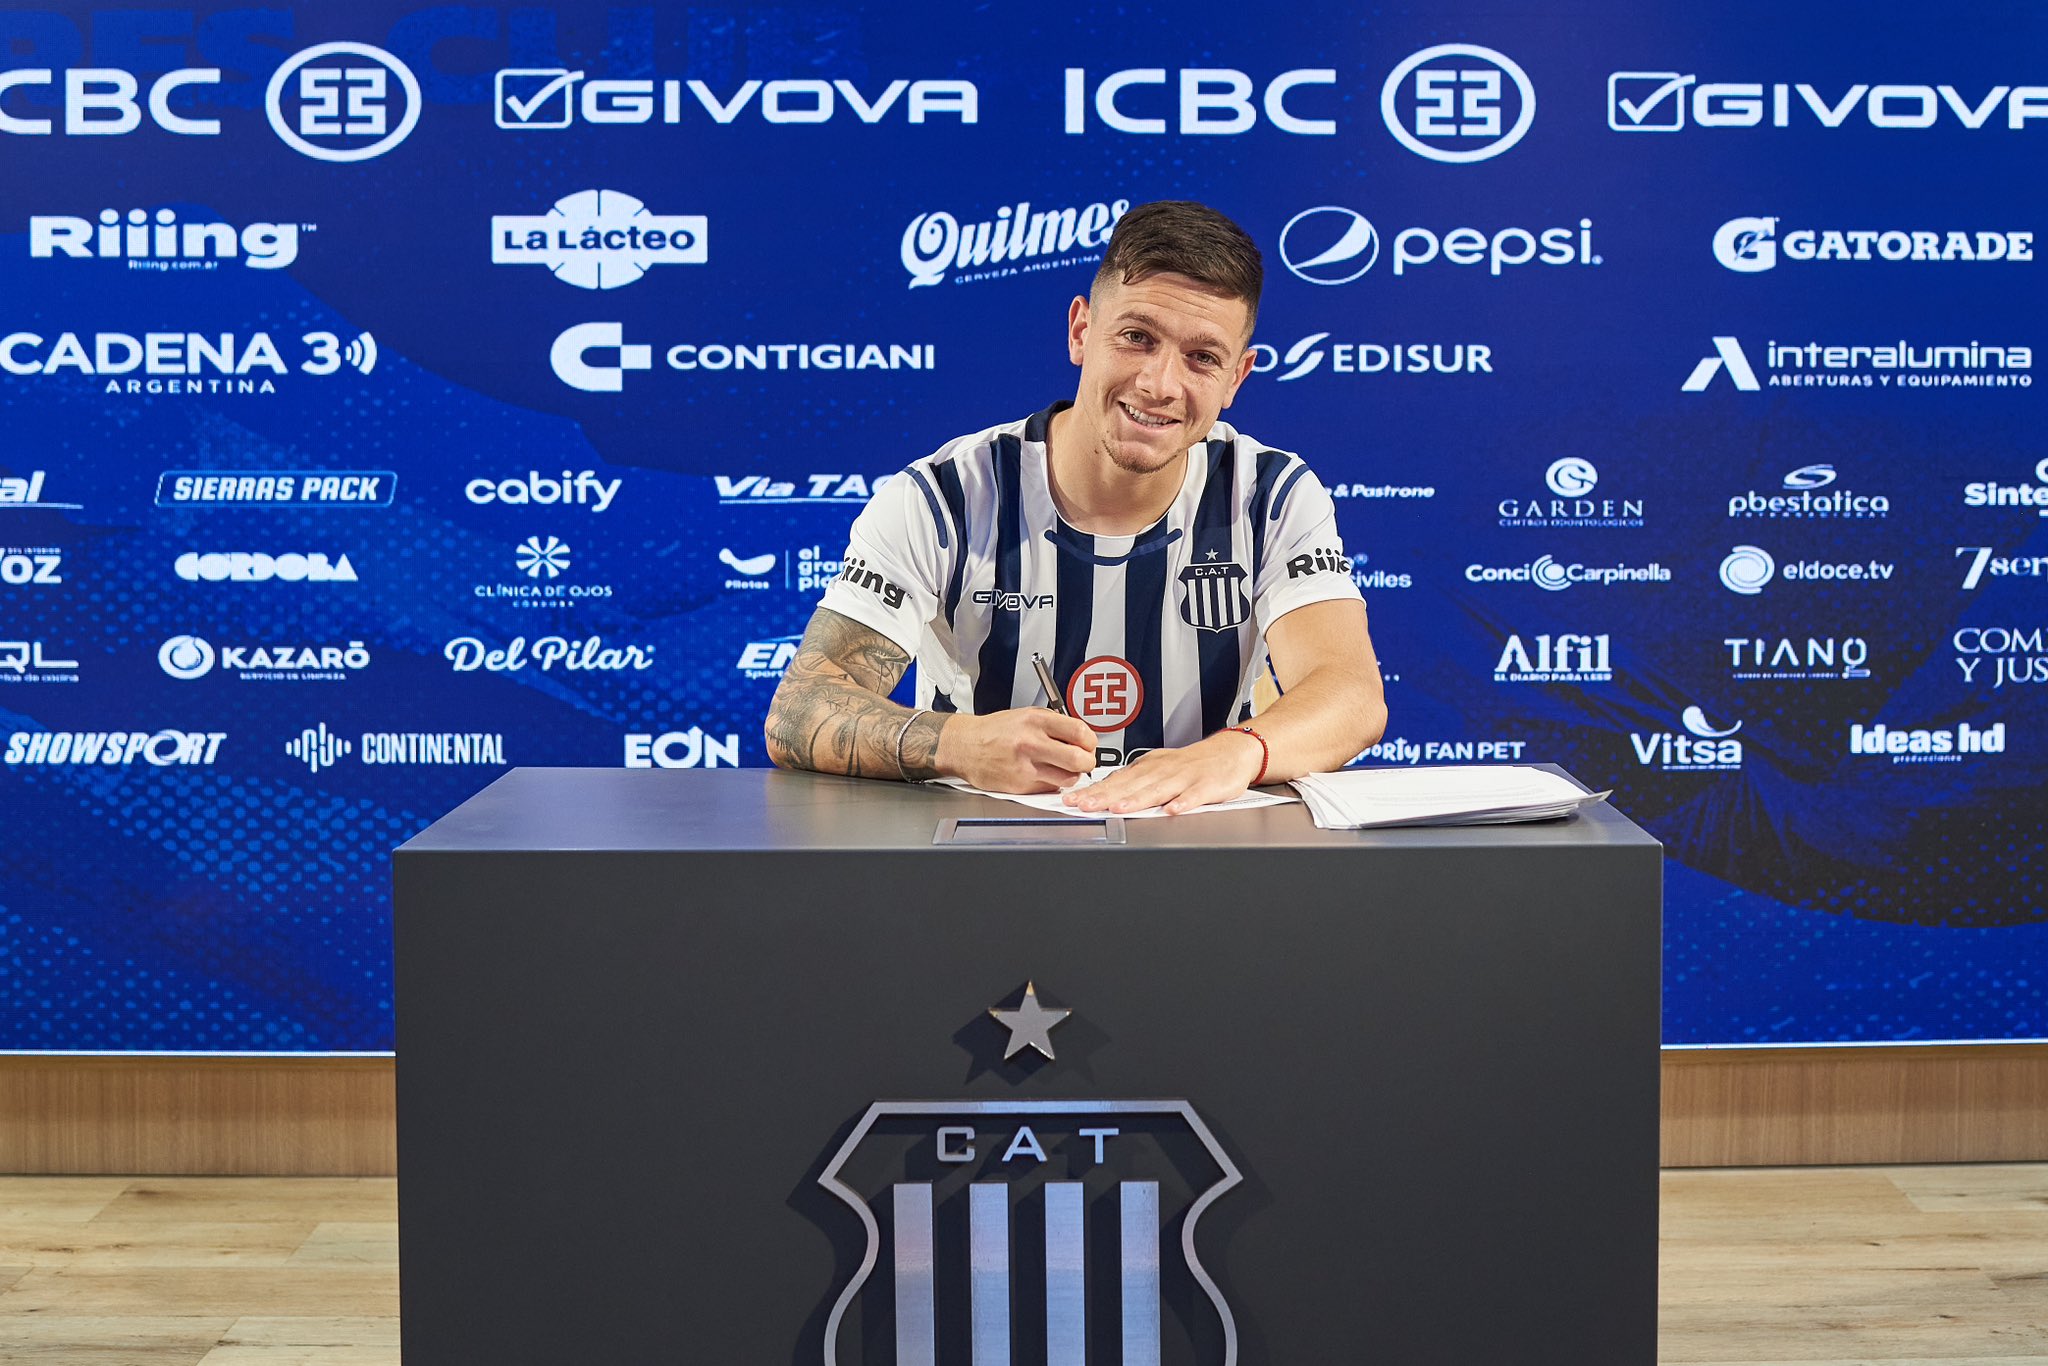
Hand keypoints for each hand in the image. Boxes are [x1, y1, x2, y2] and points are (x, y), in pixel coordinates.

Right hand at [936, 708, 1097, 793]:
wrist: (965, 746)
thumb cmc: (995, 731)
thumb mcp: (1026, 715)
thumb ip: (1054, 724)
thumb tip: (1081, 737)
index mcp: (1036, 721)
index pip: (1080, 732)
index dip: (1091, 741)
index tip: (1089, 744)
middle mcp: (1031, 743)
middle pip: (1079, 759)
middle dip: (1088, 762)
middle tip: (1084, 761)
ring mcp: (1026, 766)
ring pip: (1069, 779)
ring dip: (1072, 775)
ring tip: (1063, 768)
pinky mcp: (1021, 786)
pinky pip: (1050, 788)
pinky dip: (1053, 783)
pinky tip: (1043, 773)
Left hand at [1064, 730, 1264, 814]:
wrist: (1230, 751)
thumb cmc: (1192, 764)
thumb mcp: (1159, 768)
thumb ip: (1134, 782)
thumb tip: (1104, 794)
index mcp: (1148, 767)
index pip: (1115, 781)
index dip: (1093, 791)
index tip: (1073, 801)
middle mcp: (1163, 770)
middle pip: (1130, 785)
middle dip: (1105, 796)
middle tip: (1084, 806)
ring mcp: (1185, 777)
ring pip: (1158, 789)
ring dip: (1137, 799)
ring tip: (1118, 808)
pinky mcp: (1208, 785)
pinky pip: (1195, 795)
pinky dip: (1184, 802)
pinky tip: (1172, 811)